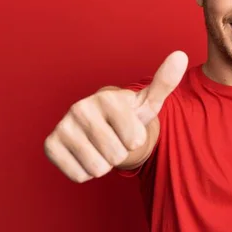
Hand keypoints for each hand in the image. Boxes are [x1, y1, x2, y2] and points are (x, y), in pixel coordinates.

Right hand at [44, 51, 187, 182]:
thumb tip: (181, 55)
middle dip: (119, 154)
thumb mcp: (149, 102)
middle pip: (115, 156)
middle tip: (114, 139)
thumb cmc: (129, 115)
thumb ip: (164, 82)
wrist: (101, 125)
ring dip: (104, 164)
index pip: (134, 140)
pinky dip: (86, 172)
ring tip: (101, 146)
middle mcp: (81, 108)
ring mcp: (63, 125)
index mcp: (108, 98)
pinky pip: (79, 176)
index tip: (129, 128)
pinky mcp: (50, 144)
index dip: (136, 140)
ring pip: (97, 168)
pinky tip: (86, 154)